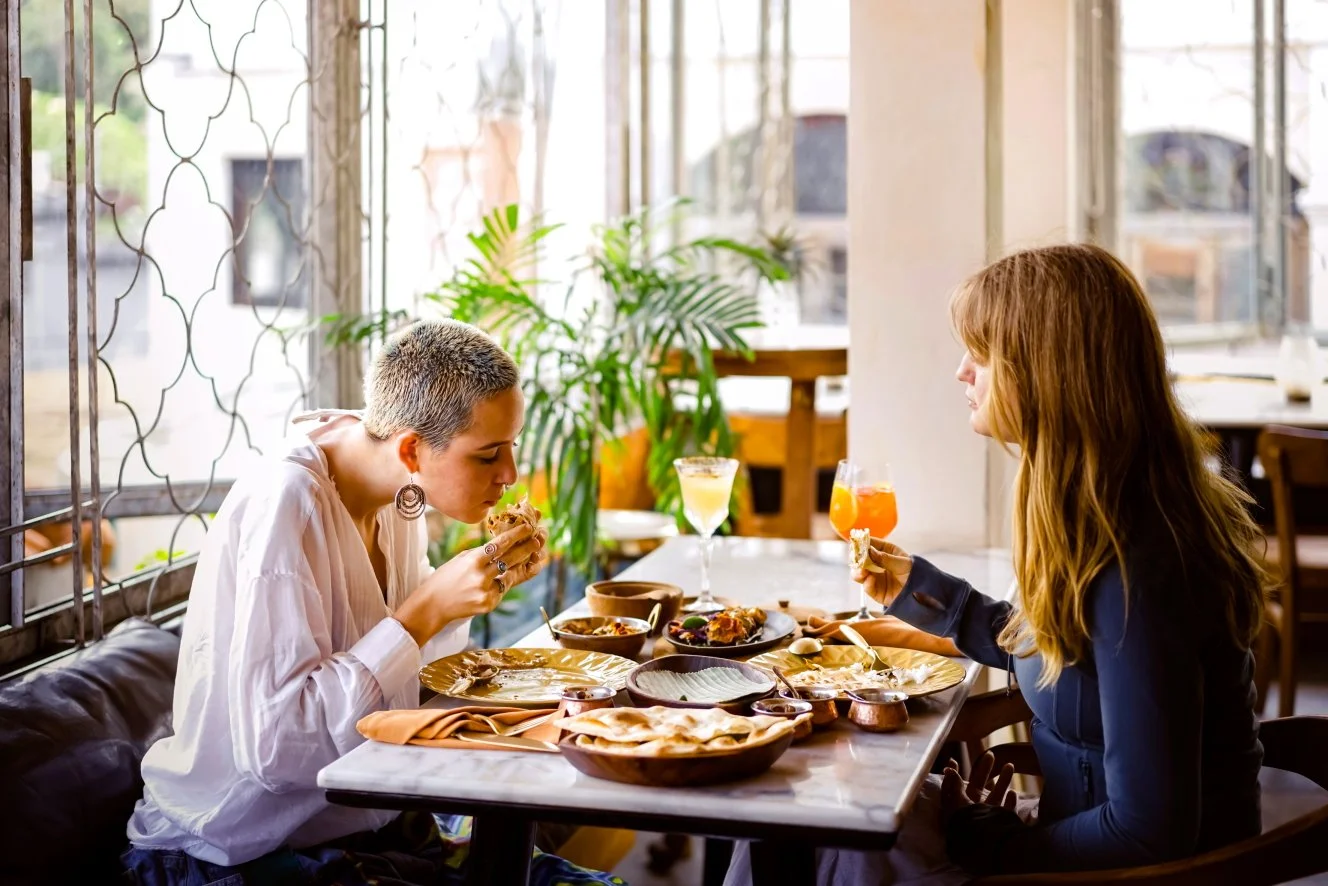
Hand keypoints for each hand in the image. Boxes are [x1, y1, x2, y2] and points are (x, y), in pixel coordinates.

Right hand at [395, 522, 547, 644]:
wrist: (432, 605)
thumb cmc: (446, 578)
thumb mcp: (461, 559)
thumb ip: (482, 554)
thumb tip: (504, 544)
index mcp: (473, 560)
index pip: (499, 544)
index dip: (516, 535)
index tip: (528, 527)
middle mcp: (481, 575)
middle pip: (510, 559)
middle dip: (526, 549)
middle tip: (538, 541)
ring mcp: (485, 591)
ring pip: (510, 576)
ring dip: (520, 567)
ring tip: (530, 559)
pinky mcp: (488, 604)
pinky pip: (502, 591)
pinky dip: (503, 585)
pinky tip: (504, 579)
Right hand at [852, 538, 913, 606]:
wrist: (922, 594)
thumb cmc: (915, 574)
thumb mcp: (902, 563)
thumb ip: (886, 558)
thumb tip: (869, 551)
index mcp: (886, 551)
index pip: (871, 544)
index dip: (863, 543)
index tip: (857, 543)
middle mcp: (878, 563)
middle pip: (861, 559)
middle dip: (857, 559)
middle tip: (857, 560)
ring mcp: (875, 577)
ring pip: (859, 573)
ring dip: (858, 572)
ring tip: (862, 572)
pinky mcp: (875, 590)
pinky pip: (866, 586)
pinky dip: (866, 583)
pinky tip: (870, 580)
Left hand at [940, 752, 1015, 822]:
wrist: (985, 850)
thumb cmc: (968, 826)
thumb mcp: (958, 804)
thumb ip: (955, 786)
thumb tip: (948, 768)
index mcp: (958, 807)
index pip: (954, 788)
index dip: (953, 774)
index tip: (954, 760)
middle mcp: (972, 812)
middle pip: (977, 788)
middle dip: (984, 770)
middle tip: (991, 754)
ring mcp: (987, 819)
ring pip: (995, 797)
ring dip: (1003, 781)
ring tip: (1011, 765)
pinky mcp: (1000, 827)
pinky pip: (1005, 813)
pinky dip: (1010, 803)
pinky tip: (1014, 794)